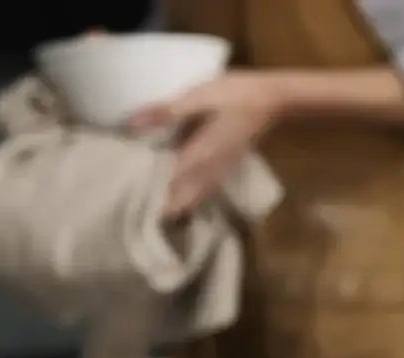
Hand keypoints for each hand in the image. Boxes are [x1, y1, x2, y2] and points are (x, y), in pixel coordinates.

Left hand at [130, 72, 284, 218]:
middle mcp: (212, 169)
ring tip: (164, 212)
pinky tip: (189, 196)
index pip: (173, 186)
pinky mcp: (228, 165)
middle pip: (188, 199)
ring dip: (183, 205)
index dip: (158, 201)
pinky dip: (196, 196)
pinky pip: (209, 189)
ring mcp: (223, 169)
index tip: (140, 211)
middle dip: (170, 209)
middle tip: (148, 216)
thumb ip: (165, 113)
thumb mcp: (197, 98)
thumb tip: (131, 124)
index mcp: (200, 155)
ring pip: (200, 197)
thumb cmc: (236, 94)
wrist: (273, 99)